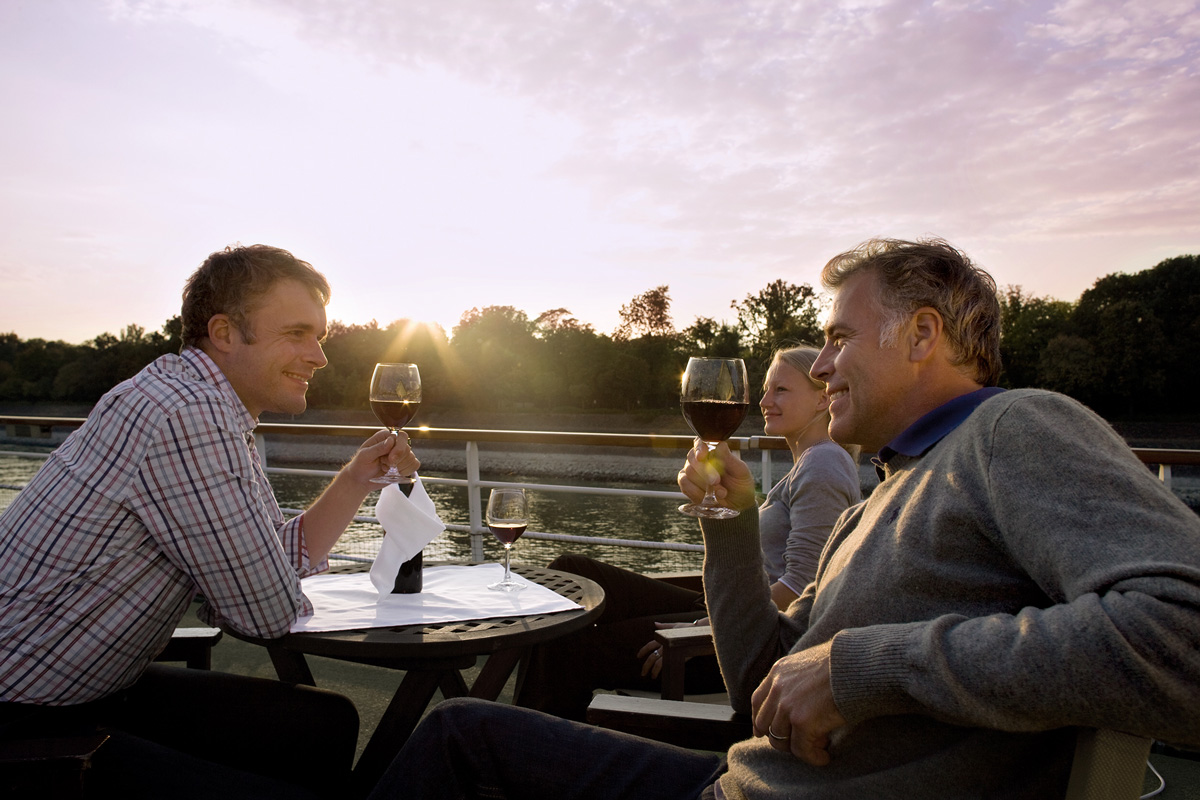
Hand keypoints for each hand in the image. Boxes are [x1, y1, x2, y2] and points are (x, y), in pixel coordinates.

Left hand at [347, 429, 419, 484]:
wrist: (360, 480)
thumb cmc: (360, 466)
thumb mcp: (365, 456)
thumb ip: (378, 448)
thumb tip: (391, 440)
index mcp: (385, 437)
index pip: (401, 437)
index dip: (399, 449)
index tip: (391, 459)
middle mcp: (394, 443)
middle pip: (408, 448)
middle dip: (398, 460)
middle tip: (385, 465)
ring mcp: (400, 454)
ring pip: (412, 458)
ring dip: (400, 467)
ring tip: (387, 468)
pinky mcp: (404, 464)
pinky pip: (415, 465)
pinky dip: (407, 471)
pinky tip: (396, 473)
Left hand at [636, 619, 710, 677]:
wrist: (700, 633)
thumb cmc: (689, 629)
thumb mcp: (675, 626)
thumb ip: (664, 626)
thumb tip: (655, 624)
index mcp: (664, 638)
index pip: (650, 645)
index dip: (643, 650)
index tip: (638, 656)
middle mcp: (665, 645)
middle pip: (652, 656)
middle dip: (646, 665)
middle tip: (643, 673)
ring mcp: (671, 651)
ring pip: (658, 663)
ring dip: (653, 670)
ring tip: (651, 677)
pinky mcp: (677, 656)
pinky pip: (666, 665)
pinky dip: (662, 671)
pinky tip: (661, 675)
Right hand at [677, 441, 755, 510]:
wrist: (737, 505)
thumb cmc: (740, 485)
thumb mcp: (741, 473)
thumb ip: (730, 459)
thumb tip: (720, 444)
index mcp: (713, 450)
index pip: (701, 442)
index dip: (699, 448)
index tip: (702, 456)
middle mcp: (699, 458)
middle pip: (692, 458)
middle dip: (705, 472)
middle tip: (717, 482)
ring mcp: (690, 470)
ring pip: (688, 472)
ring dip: (705, 485)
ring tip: (721, 492)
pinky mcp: (686, 484)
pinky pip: (685, 485)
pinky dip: (697, 493)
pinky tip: (708, 497)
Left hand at [750, 640, 844, 765]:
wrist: (858, 664)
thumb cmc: (843, 664)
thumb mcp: (810, 664)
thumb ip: (796, 681)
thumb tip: (799, 702)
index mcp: (778, 672)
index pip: (758, 702)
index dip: (761, 721)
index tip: (768, 733)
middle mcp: (778, 688)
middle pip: (764, 724)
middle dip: (781, 737)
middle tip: (802, 741)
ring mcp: (788, 705)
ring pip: (780, 741)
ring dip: (799, 747)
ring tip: (820, 745)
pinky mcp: (802, 721)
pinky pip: (801, 750)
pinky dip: (813, 757)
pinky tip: (825, 756)